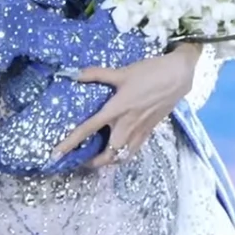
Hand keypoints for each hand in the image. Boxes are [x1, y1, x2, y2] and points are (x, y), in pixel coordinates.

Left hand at [54, 42, 199, 167]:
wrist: (178, 77)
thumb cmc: (150, 73)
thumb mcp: (122, 72)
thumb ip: (97, 74)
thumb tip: (75, 74)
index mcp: (116, 109)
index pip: (88, 129)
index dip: (71, 142)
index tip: (57, 153)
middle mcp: (127, 124)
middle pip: (107, 153)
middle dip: (93, 162)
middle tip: (79, 161)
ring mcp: (140, 130)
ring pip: (122, 156)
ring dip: (108, 161)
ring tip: (96, 160)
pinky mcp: (149, 131)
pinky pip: (134, 150)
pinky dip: (123, 155)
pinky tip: (117, 151)